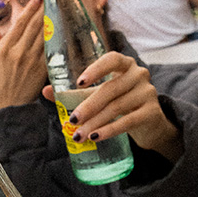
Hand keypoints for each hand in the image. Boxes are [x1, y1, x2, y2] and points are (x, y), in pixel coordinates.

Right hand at [0, 0, 48, 109]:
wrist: (10, 105)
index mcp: (4, 49)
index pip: (19, 23)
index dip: (30, 8)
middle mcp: (17, 53)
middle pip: (33, 26)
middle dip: (43, 10)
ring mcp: (30, 61)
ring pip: (44, 35)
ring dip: (51, 20)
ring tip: (58, 8)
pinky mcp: (41, 70)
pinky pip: (50, 50)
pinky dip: (56, 38)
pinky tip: (61, 29)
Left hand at [43, 52, 183, 163]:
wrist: (149, 124)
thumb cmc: (119, 104)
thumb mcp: (98, 96)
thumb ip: (75, 93)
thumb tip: (45, 91)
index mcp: (123, 65)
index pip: (112, 59)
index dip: (96, 69)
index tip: (79, 82)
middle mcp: (138, 74)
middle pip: (110, 89)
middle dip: (88, 106)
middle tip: (72, 120)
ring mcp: (147, 92)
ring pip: (117, 107)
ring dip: (95, 122)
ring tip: (79, 135)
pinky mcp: (151, 112)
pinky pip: (128, 121)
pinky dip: (110, 130)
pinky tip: (96, 137)